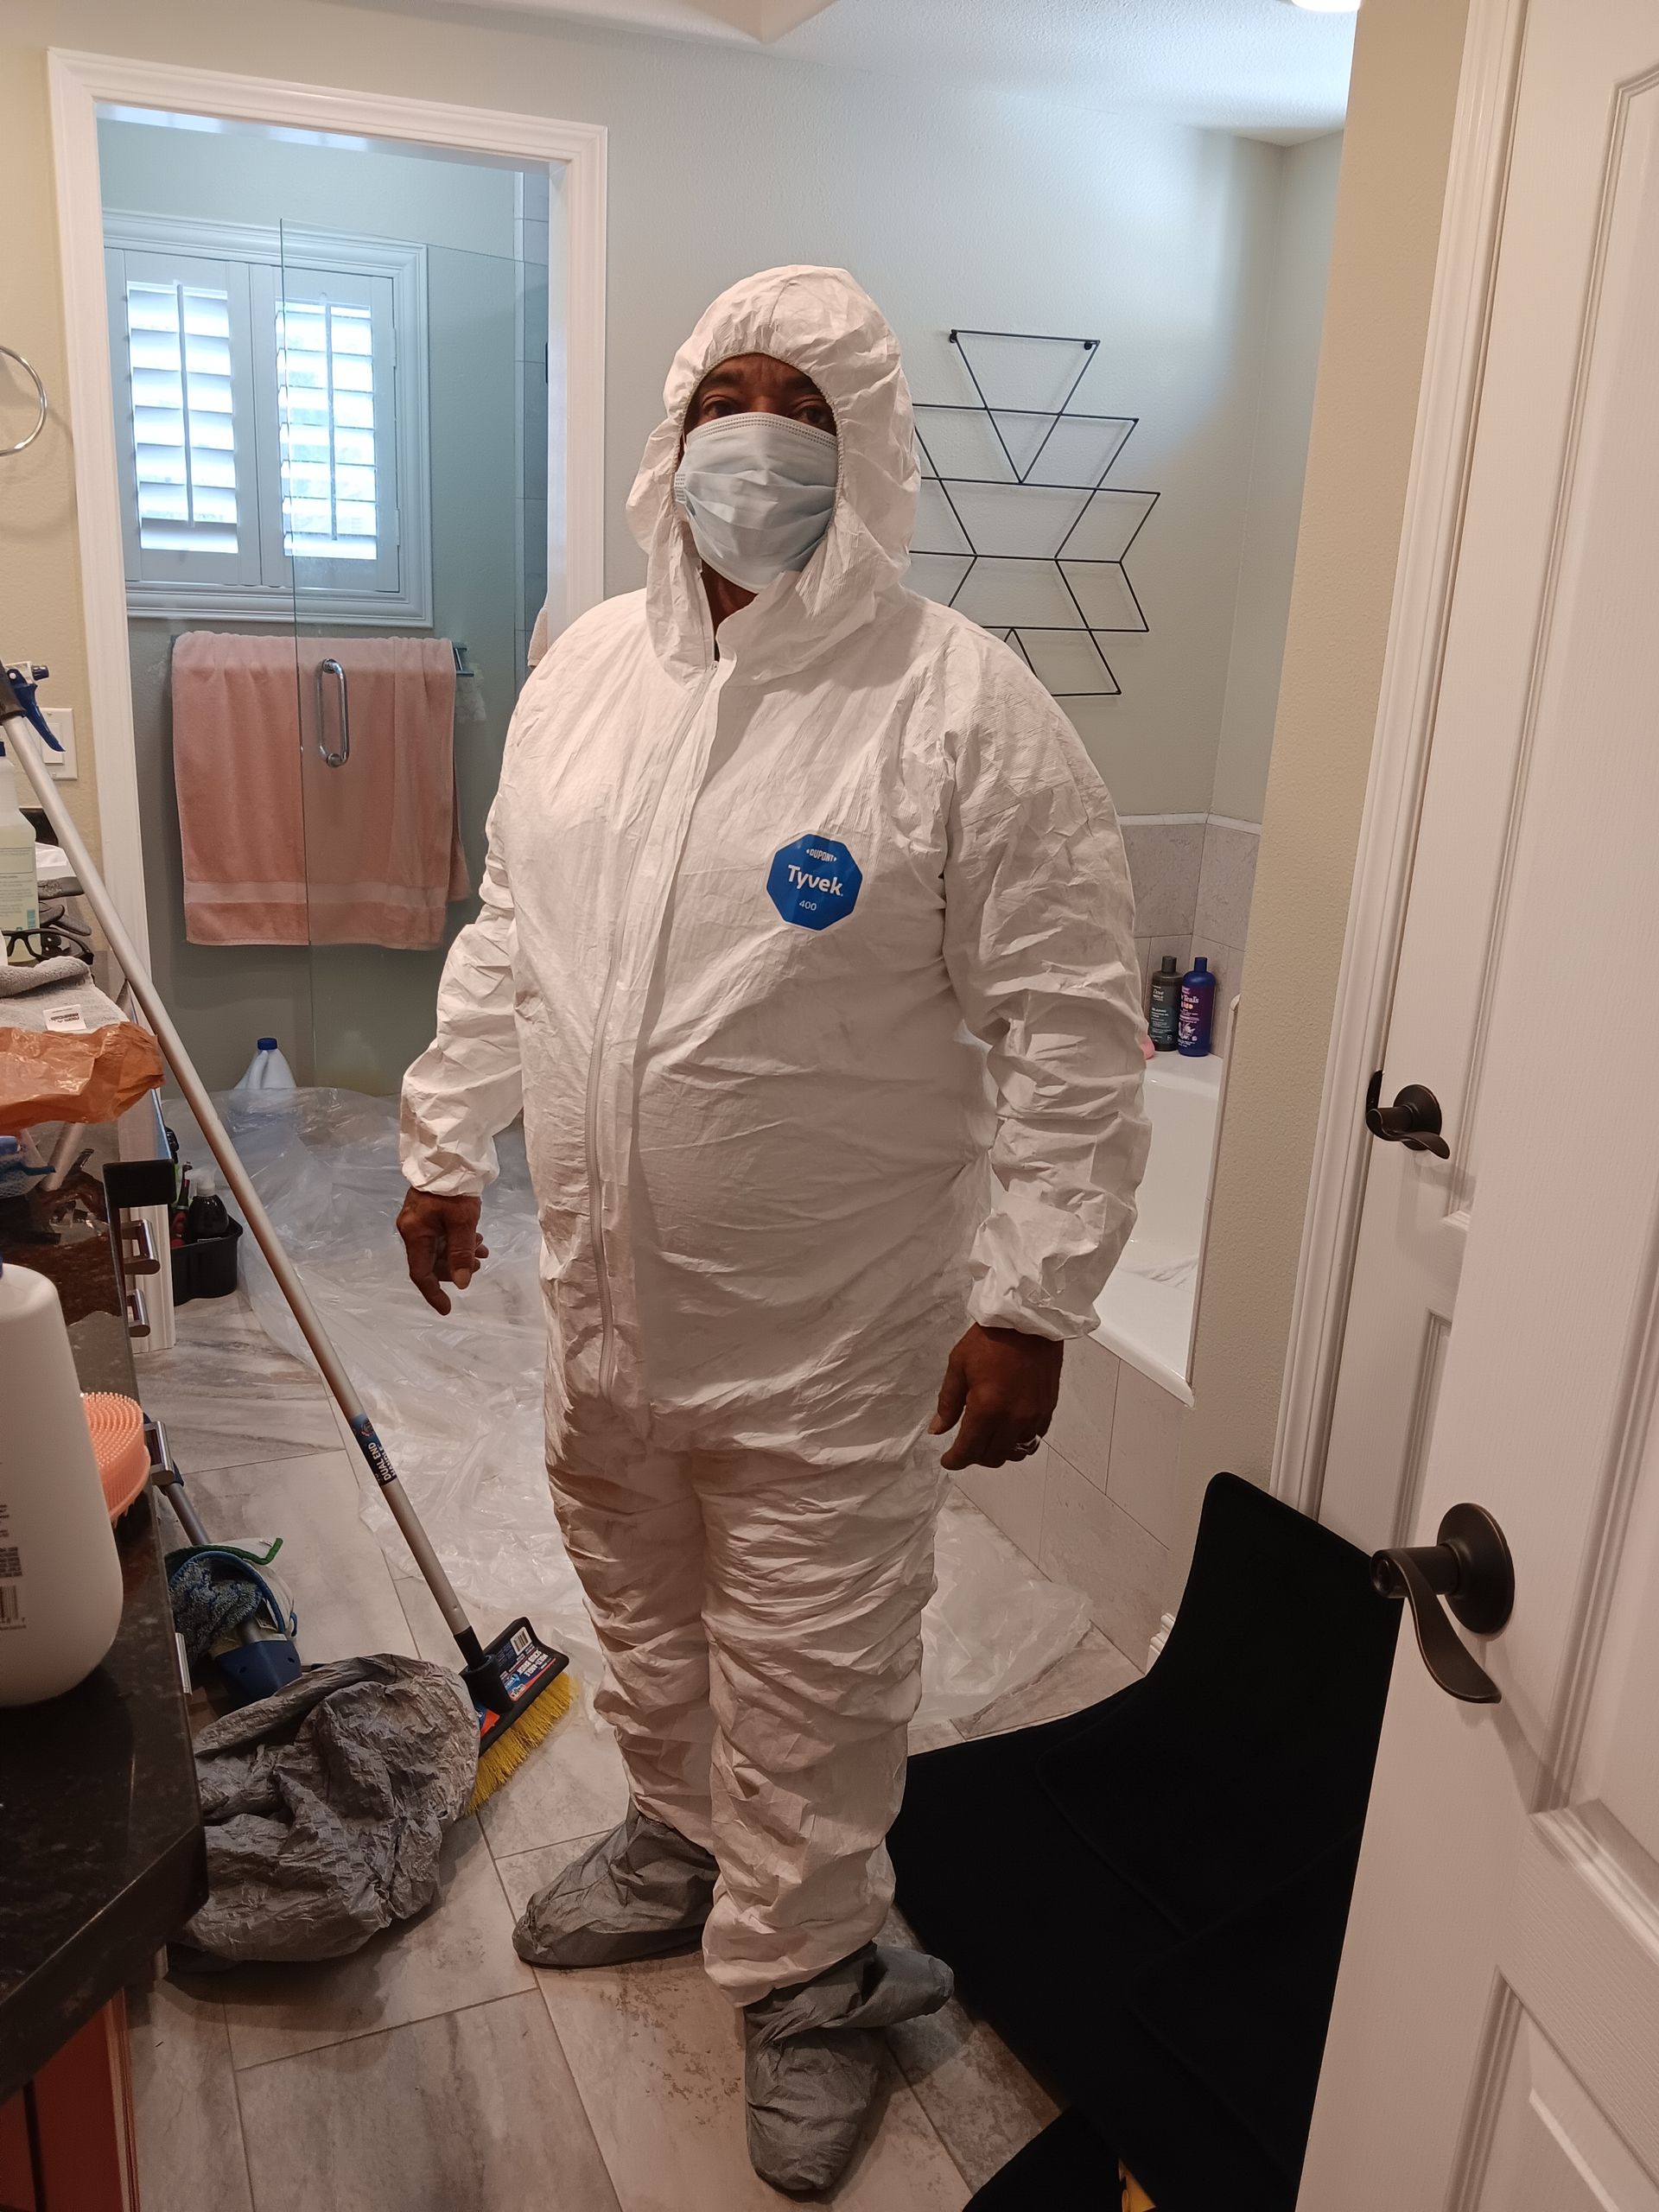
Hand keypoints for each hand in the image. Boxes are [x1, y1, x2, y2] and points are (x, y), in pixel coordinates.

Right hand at [397, 1188, 489, 1314]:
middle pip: (432, 1262)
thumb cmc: (455, 1190)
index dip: (434, 1293)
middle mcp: (412, 1230)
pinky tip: (476, 1240)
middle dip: (456, 1267)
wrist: (450, 1157)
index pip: (420, 1273)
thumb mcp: (463, 1223)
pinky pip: (441, 1237)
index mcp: (414, 1234)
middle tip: (480, 1262)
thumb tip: (462, 1283)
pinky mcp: (428, 1214)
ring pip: (439, 1249)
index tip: (447, 1309)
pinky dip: (458, 1242)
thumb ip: (461, 1254)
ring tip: (482, 1249)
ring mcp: (419, 1222)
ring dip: (460, 1253)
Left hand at [928, 1324, 1062, 1471]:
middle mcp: (1013, 1419)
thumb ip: (948, 1402)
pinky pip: (1033, 1439)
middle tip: (965, 1445)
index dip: (955, 1460)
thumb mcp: (958, 1366)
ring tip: (987, 1438)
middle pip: (992, 1457)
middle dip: (974, 1457)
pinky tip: (1008, 1428)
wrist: (1029, 1320)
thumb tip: (938, 1430)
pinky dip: (1018, 1441)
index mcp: (986, 1409)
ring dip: (998, 1451)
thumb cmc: (988, 1340)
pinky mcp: (1048, 1410)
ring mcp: (1034, 1417)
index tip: (947, 1460)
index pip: (969, 1450)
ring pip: (1014, 1452)